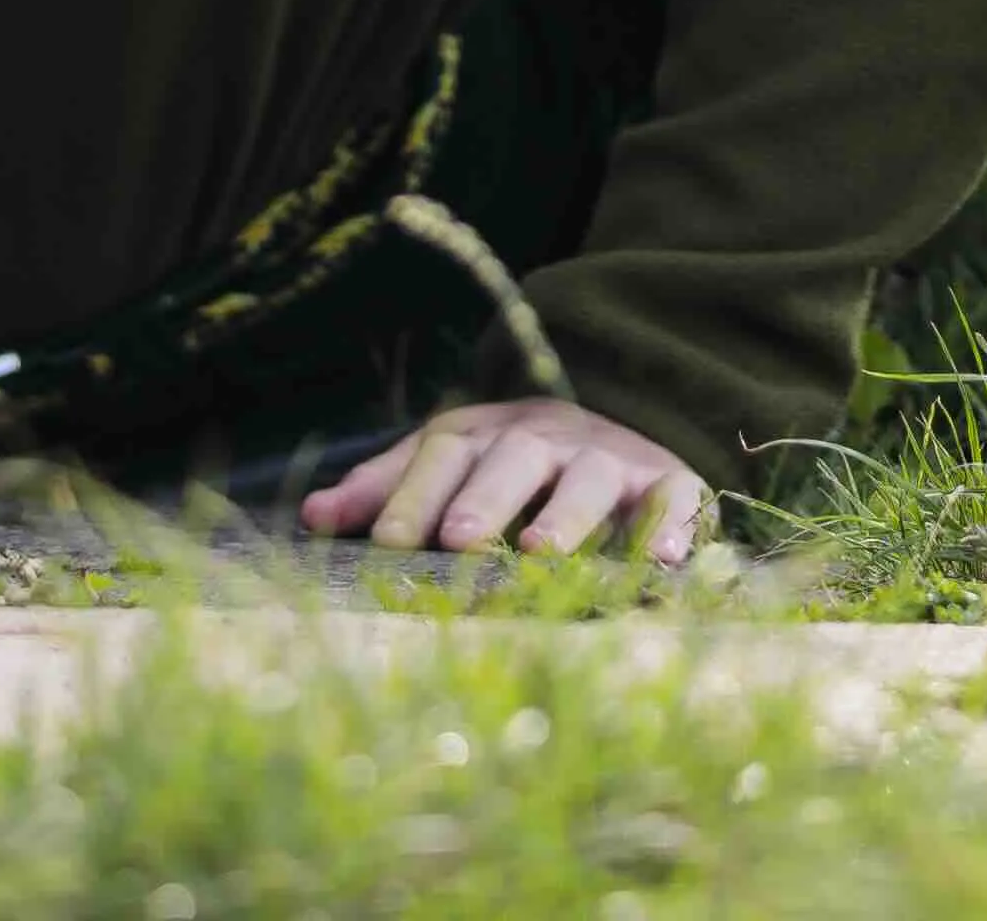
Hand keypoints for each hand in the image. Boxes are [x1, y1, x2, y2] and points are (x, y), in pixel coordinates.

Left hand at [302, 399, 711, 565]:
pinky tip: (665, 561)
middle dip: (485, 498)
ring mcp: (609, 459)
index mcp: (485, 435)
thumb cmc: (512, 467)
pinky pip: (675, 498)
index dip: (414, 492)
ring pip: (589, 478)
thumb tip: (310, 518)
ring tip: (540, 552)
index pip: (445, 452)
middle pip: (514, 459)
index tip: (387, 541)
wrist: (621, 424)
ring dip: (566, 514)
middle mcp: (547, 440)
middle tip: (458, 540)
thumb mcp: (448, 463)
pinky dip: (674, 525)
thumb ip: (387, 488)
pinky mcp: (667, 481)